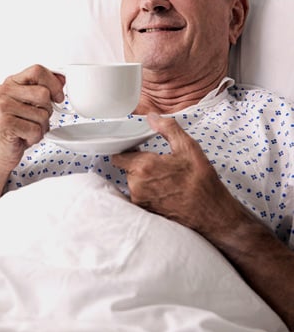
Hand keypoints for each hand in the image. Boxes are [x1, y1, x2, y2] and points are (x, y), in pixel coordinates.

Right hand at [0, 64, 64, 173]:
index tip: (58, 96)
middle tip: (35, 119)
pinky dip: (34, 138)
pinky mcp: (5, 124)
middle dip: (46, 111)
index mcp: (11, 83)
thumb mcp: (29, 104)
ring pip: (42, 114)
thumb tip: (61, 78)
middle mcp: (3, 92)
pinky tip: (23, 137)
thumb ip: (43, 89)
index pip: (37, 70)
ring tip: (27, 130)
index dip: (53, 83)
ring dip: (41, 127)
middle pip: (43, 93)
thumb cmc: (14, 128)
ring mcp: (2, 107)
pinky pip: (36, 129)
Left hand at [111, 113, 244, 238]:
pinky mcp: (146, 211)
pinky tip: (166, 189)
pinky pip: (141, 196)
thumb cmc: (202, 182)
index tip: (136, 149)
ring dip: (145, 178)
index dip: (127, 151)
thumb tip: (152, 117)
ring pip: (135, 183)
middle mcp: (137, 186)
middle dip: (140, 164)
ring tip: (166, 178)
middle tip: (160, 163)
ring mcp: (140, 201)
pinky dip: (150, 191)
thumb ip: (167, 128)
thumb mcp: (188, 148)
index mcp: (144, 167)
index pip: (119, 156)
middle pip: (128, 169)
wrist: (213, 214)